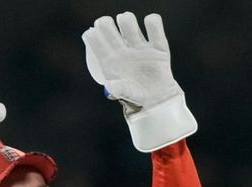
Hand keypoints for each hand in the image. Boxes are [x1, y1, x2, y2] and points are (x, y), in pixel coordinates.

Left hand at [83, 12, 196, 151]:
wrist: (158, 103)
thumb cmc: (137, 99)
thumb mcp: (125, 95)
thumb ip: (118, 89)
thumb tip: (110, 87)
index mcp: (109, 59)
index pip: (93, 38)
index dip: (92, 34)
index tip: (97, 38)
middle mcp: (122, 49)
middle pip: (106, 24)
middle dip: (106, 23)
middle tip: (114, 33)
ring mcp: (139, 47)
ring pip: (127, 20)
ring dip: (126, 19)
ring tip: (130, 30)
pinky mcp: (158, 47)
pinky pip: (154, 26)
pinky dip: (152, 21)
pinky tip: (151, 25)